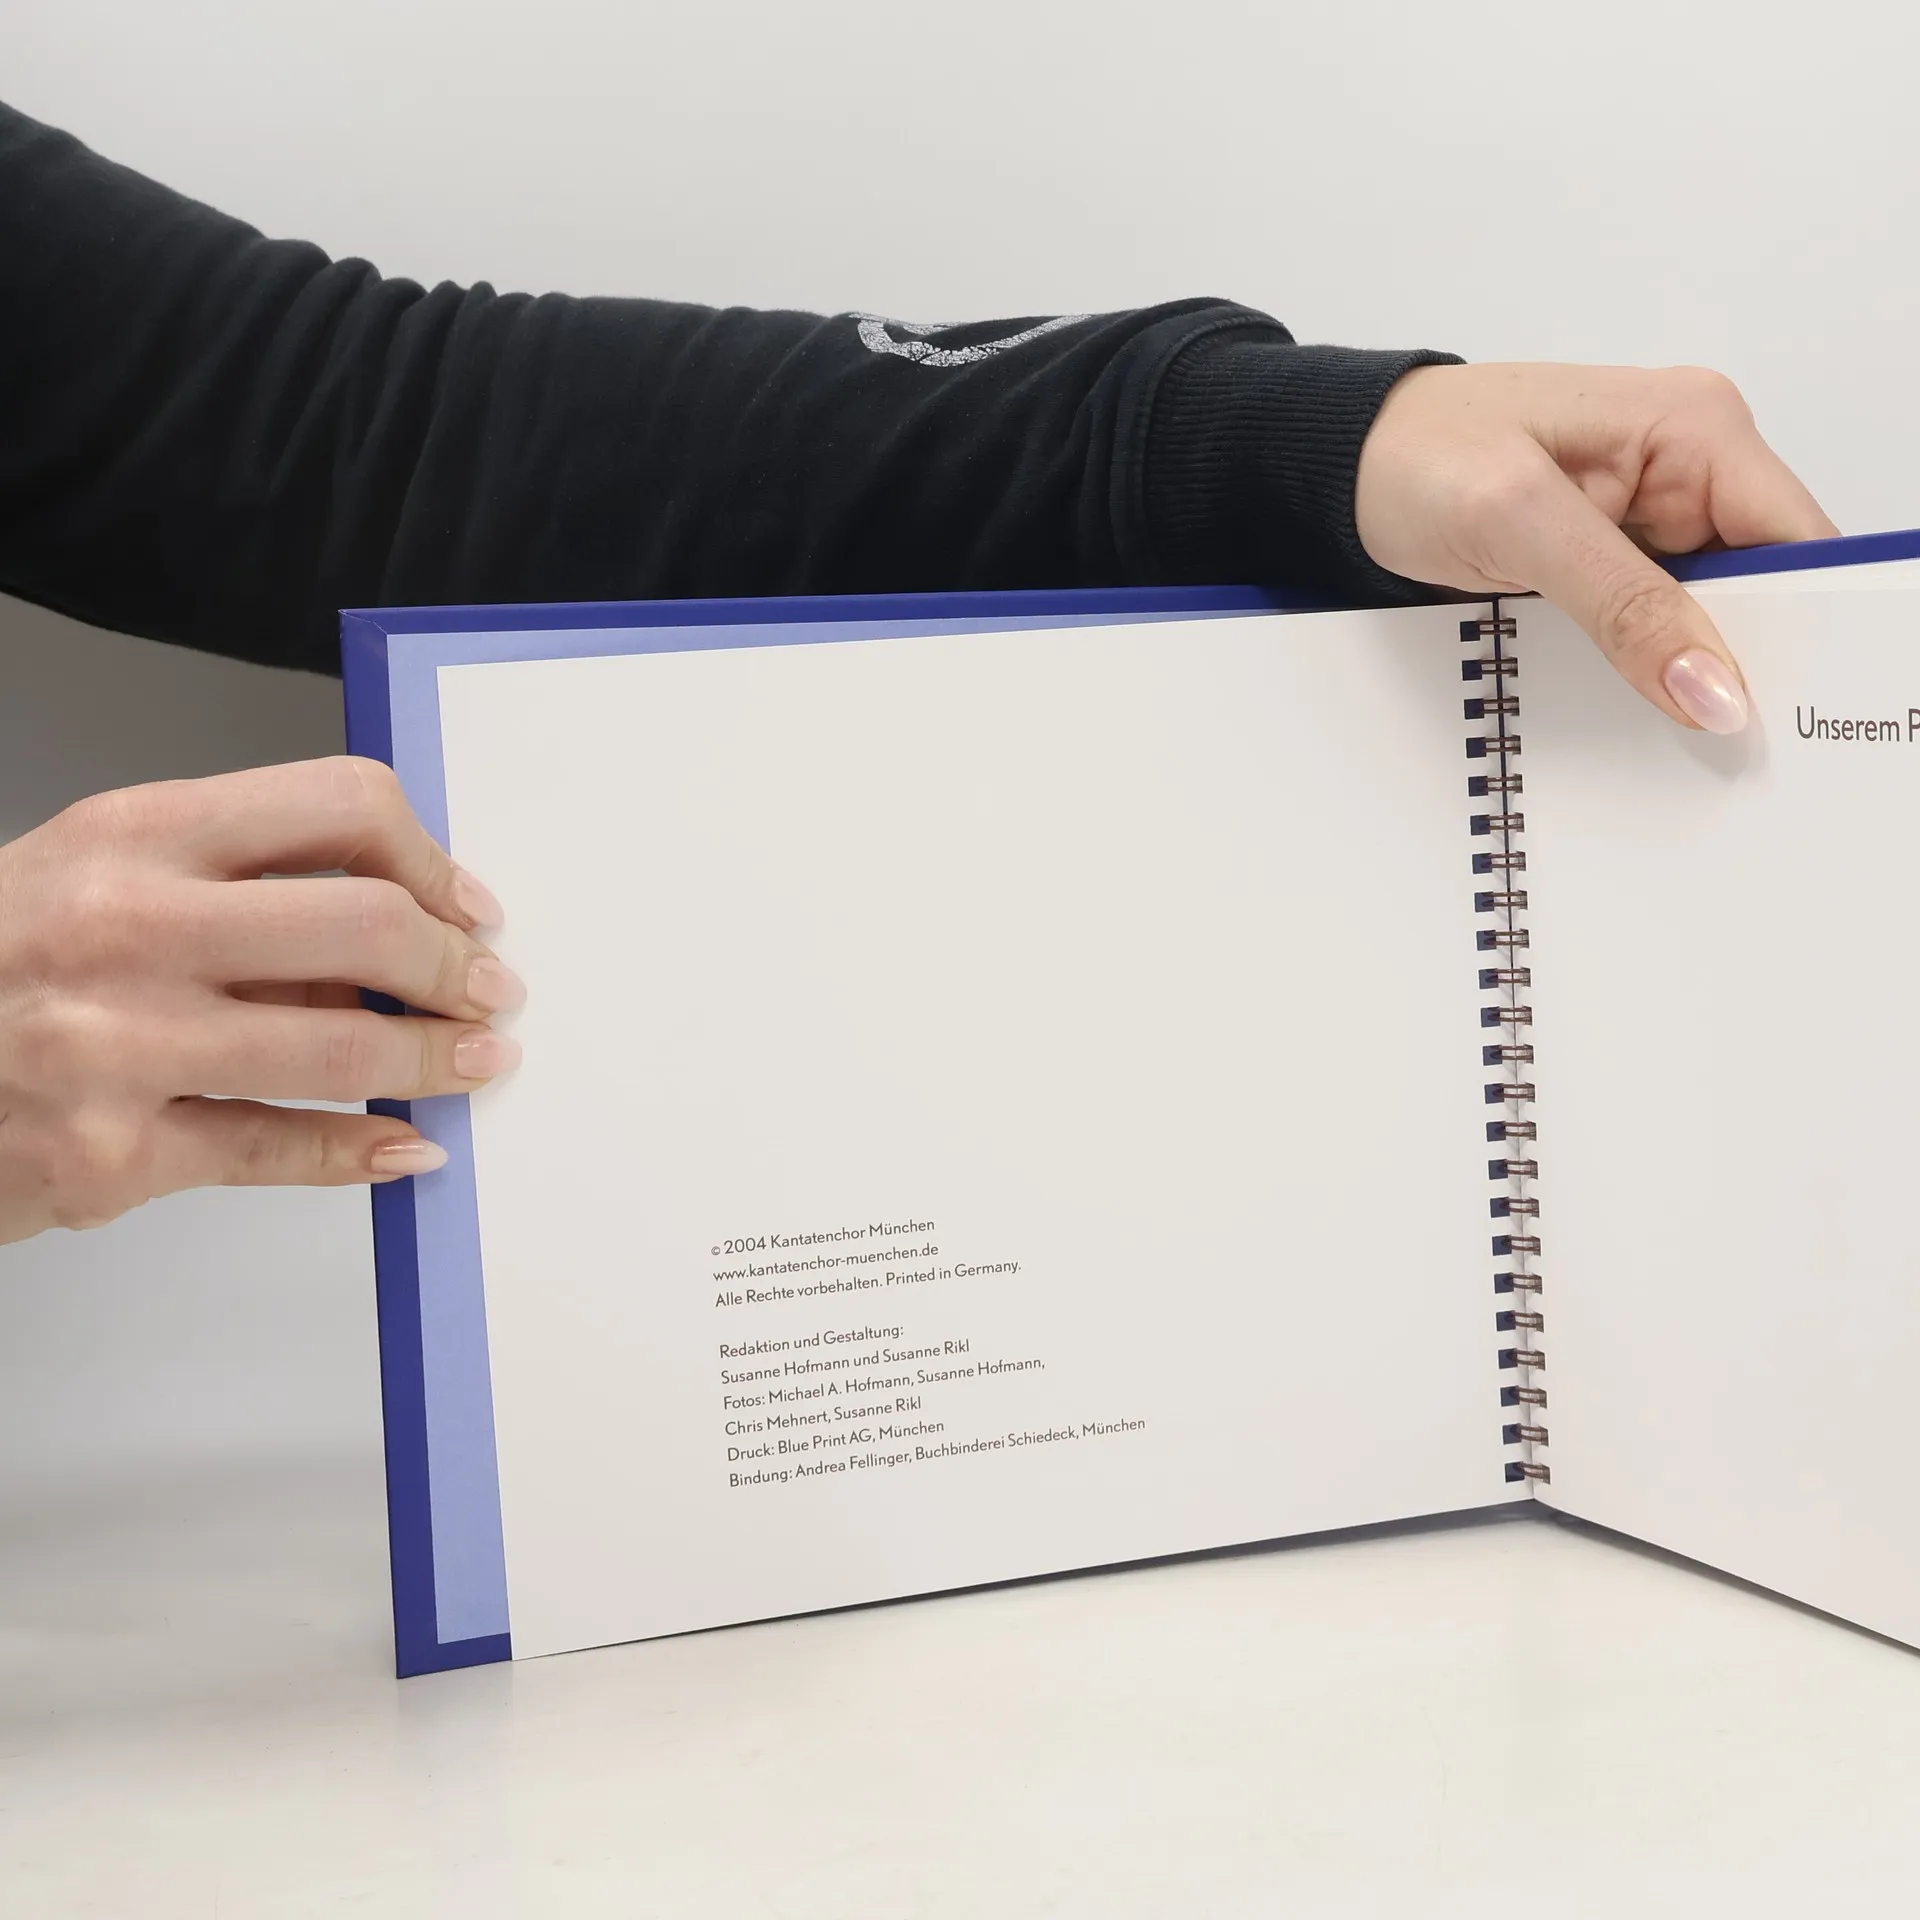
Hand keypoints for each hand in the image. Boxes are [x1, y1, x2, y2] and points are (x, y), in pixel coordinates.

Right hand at [0, 756, 521, 1243]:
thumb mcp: (96, 882)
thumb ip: (235, 894)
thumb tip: (398, 929)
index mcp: (134, 835)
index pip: (339, 804)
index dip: (431, 857)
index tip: (465, 904)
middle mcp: (128, 930)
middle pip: (365, 925)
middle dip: (454, 966)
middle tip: (488, 991)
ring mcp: (117, 1047)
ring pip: (342, 1050)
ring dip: (438, 1061)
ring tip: (475, 1063)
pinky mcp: (112, 1155)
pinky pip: (279, 1151)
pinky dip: (363, 1151)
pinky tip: (406, 1143)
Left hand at [1354, 363, 1838, 731]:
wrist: (1341, 465)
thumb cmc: (1416, 455)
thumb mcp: (1520, 523)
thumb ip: (1624, 604)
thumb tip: (1711, 687)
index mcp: (1695, 428)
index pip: (1799, 538)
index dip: (1806, 624)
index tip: (1783, 707)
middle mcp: (1687, 466)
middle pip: (1764, 585)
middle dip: (1744, 659)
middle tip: (1725, 742)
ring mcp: (1647, 517)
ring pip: (1705, 617)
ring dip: (1685, 672)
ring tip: (1670, 734)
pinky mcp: (1604, 558)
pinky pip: (1649, 625)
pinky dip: (1639, 666)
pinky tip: (1624, 707)